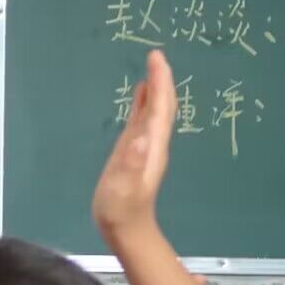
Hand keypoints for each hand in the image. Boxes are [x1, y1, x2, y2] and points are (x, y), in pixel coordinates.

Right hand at [93, 49, 175, 237]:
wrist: (126, 229)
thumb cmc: (122, 209)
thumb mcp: (124, 186)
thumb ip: (132, 163)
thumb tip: (140, 138)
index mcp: (151, 145)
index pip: (159, 108)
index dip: (160, 83)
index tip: (157, 58)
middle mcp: (152, 142)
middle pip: (163, 106)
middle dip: (162, 80)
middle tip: (157, 55)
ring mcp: (145, 147)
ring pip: (155, 111)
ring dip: (156, 88)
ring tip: (153, 66)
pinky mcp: (135, 152)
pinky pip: (143, 120)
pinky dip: (144, 103)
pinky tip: (141, 93)